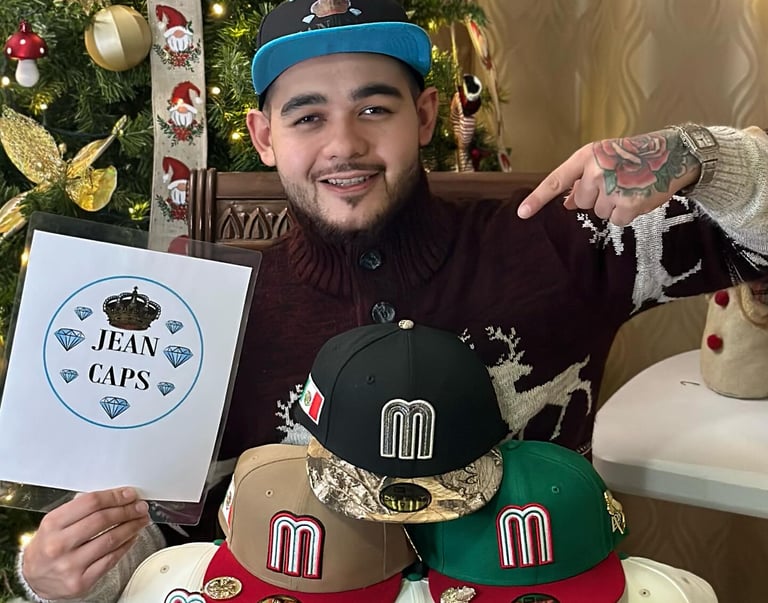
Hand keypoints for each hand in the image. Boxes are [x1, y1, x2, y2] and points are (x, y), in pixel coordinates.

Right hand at [21, 487, 149, 599]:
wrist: (33, 578)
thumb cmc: (47, 546)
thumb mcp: (55, 523)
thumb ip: (81, 509)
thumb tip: (116, 497)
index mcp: (53, 524)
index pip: (91, 503)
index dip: (115, 496)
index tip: (129, 494)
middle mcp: (60, 544)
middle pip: (103, 520)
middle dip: (127, 510)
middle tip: (140, 507)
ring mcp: (70, 565)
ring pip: (111, 539)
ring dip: (132, 527)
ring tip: (140, 520)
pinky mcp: (81, 581)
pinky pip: (111, 559)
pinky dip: (126, 545)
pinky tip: (132, 537)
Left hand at [517, 129, 700, 225]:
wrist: (672, 154)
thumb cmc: (635, 156)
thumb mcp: (604, 159)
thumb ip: (582, 179)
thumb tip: (566, 204)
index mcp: (587, 156)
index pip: (556, 181)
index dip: (537, 199)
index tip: (522, 214)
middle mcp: (596, 171)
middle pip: (582, 202)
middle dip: (597, 197)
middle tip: (618, 182)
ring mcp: (611, 189)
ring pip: (599, 212)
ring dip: (613, 205)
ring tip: (630, 187)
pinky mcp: (627, 205)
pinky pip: (616, 220)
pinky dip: (627, 213)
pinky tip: (638, 197)